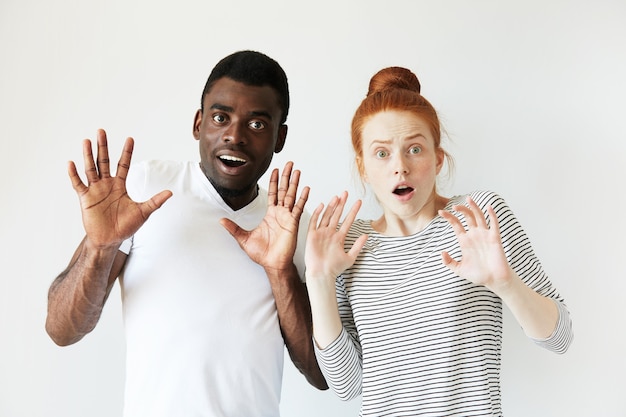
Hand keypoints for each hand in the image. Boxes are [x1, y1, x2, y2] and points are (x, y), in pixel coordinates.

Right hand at [69, 129, 171, 247]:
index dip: (127, 152)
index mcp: (120, 185)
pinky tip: (71, 163)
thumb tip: (170, 192)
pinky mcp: (85, 198)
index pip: (124, 165)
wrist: (110, 240)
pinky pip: (78, 184)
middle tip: (101, 131)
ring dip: (88, 155)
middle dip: (103, 147)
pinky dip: (74, 174)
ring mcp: (95, 190)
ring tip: (86, 141)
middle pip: (104, 161)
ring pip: (91, 169)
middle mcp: (106, 184)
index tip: (130, 138)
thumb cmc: (126, 226)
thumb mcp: (143, 212)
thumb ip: (155, 201)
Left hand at [220, 161, 307, 271]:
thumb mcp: (243, 238)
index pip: (272, 193)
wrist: (272, 264)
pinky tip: (306, 189)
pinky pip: (298, 208)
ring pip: (291, 196)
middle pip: (284, 190)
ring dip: (294, 183)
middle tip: (290, 164)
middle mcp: (280, 213)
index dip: (274, 181)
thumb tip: (221, 220)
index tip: (275, 170)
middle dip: (286, 176)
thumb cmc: (262, 253)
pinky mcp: (293, 223)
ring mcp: (288, 217)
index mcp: (270, 214)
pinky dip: (302, 198)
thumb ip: (233, 228)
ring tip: (297, 171)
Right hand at [304, 191, 367, 281]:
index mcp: (339, 238)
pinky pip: (314, 222)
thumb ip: (358, 246)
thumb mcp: (350, 257)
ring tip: (337, 197)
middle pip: (337, 215)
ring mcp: (321, 233)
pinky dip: (318, 213)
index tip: (359, 202)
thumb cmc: (335, 268)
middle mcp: (330, 233)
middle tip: (346, 193)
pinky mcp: (312, 235)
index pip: (347, 221)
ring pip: (327, 216)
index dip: (353, 211)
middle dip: (342, 204)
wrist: (322, 274)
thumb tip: (366, 235)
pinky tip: (322, 205)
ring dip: (332, 206)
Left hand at [439, 196, 513, 290]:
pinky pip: (494, 224)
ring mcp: (485, 236)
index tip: (441, 212)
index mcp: (465, 241)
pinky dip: (492, 215)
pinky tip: (489, 207)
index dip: (449, 217)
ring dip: (474, 208)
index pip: (456, 225)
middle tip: (454, 205)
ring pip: (479, 217)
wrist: (494, 281)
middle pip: (467, 217)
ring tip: (469, 199)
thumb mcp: (459, 270)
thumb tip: (442, 253)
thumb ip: (449, 262)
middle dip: (461, 210)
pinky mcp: (495, 239)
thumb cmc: (478, 275)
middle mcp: (474, 235)